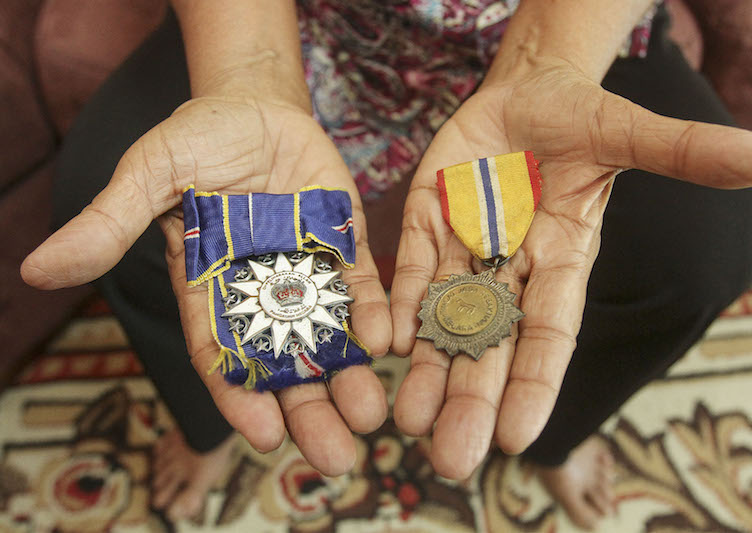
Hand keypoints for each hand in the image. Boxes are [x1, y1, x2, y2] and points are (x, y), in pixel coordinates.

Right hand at [22, 97, 391, 474]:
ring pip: (329, 336)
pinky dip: (372, 313)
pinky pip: (361, 285)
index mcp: (211, 289)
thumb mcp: (148, 176)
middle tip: (336, 457)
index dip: (242, 397)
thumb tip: (36, 267)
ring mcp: (307, 271)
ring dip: (349, 377)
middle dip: (308, 410)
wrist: (254, 103)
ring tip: (369, 414)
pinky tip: (384, 341)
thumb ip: (109, 223)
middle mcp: (262, 292)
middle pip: (285, 363)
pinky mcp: (343, 244)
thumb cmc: (196, 139)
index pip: (224, 355)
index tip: (266, 437)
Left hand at [390, 57, 751, 478]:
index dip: (535, 382)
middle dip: (471, 398)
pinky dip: (402, 304)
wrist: (524, 93)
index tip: (515, 435)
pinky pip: (412, 269)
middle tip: (449, 459)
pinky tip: (388, 344)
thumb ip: (684, 152)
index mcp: (563, 260)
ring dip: (428, 369)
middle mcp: (511, 268)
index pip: (551, 333)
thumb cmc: (582, 117)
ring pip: (443, 318)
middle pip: (491, 343)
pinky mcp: (427, 222)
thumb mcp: (628, 132)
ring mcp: (464, 247)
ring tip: (409, 420)